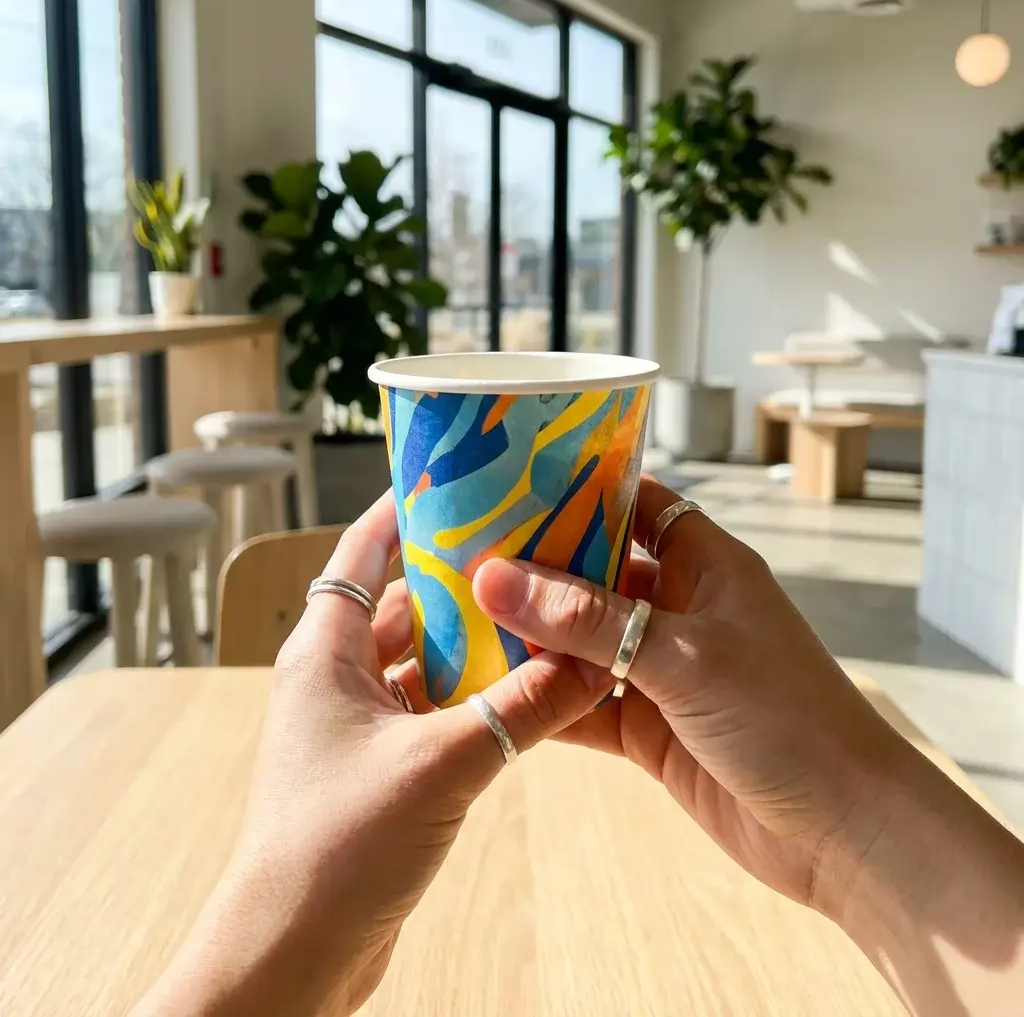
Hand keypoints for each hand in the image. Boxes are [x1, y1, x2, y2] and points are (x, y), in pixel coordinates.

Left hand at [134, 493, 614, 1016]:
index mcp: (323, 652)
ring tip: (531, 615)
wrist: (295, 953)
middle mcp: (333, 679)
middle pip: (400, 605)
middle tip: (519, 550)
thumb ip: (522, 709)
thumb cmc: (336, 847)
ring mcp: (354, 725)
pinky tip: (519, 691)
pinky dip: (469, 696)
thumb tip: (592, 666)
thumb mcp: (442, 763)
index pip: (360, 554)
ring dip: (470, 645)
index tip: (452, 481)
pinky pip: (429, 709)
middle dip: (457, 581)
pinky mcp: (378, 767)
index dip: (401, 512)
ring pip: (419, 661)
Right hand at [473, 474, 907, 913]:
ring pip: (582, 642)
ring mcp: (661, 670)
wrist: (842, 830)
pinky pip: (582, 703)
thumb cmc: (784, 716)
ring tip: (456, 618)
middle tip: (460, 554)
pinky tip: (489, 692)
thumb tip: (493, 577)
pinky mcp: (649, 726)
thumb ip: (587, 619)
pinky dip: (544, 700)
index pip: (637, 504)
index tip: (508, 482)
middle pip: (596, 574)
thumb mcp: (681, 655)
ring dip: (531, 638)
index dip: (580, 491)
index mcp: (705, 564)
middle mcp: (679, 608)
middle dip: (536, 568)